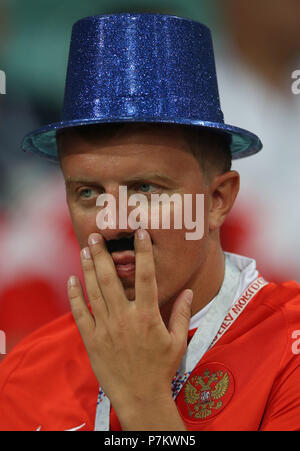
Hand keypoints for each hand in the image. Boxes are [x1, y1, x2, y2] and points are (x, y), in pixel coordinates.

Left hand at [67, 229, 192, 429]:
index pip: (146, 276)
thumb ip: (183, 314)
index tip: (139, 233)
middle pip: (112, 279)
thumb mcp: (178, 341)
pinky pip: (80, 313)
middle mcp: (125, 317)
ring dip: (88, 268)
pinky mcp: (92, 339)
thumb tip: (189, 290)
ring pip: (94, 291)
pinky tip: (72, 280)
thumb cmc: (161, 368)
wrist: (139, 396)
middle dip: (103, 254)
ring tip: (84, 249)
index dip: (143, 252)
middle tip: (95, 235)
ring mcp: (106, 328)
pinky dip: (75, 296)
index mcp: (148, 315)